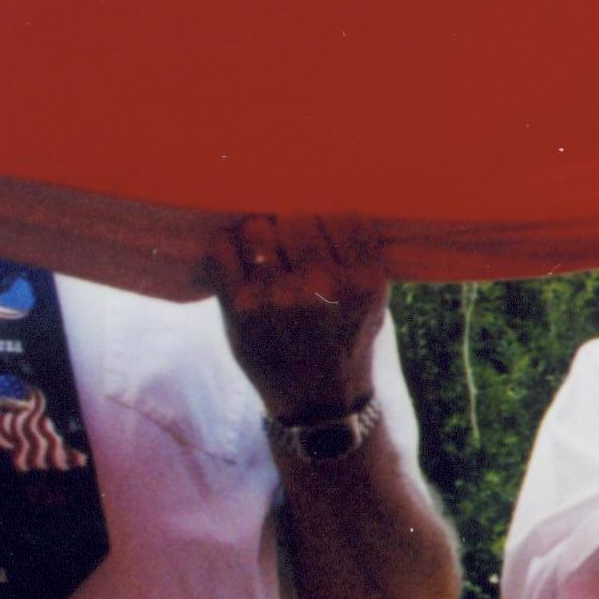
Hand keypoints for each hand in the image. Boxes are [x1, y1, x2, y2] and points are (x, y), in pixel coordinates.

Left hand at [210, 214, 388, 422]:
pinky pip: (223, 248)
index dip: (328, 222)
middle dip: (291, 228)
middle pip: (296, 217)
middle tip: (289, 246)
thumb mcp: (374, 303)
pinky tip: (239, 261)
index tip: (322, 236)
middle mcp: (324, 288)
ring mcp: (280, 298)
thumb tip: (323, 196)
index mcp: (365, 283)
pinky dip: (228, 249)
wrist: (318, 402)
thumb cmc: (345, 340)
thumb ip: (358, 258)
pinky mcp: (241, 309)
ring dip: (258, 234)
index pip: (341, 216)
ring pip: (258, 227)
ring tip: (264, 253)